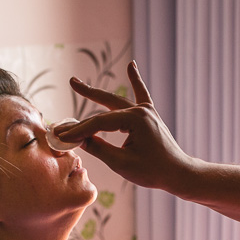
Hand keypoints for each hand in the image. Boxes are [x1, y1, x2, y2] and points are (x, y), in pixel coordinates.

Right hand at [62, 61, 194, 189]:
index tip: (61, 137)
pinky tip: (132, 66)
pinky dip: (135, 81)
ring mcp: (146, 111)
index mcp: (135, 119)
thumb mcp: (121, 163)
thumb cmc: (152, 171)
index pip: (99, 123)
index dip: (79, 131)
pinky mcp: (149, 115)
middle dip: (84, 98)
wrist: (178, 173)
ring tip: (78, 83)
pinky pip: (140, 95)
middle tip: (67, 87)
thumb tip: (79, 139)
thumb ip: (98, 149)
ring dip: (98, 93)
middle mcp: (141, 110)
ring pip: (116, 100)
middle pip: (105, 105)